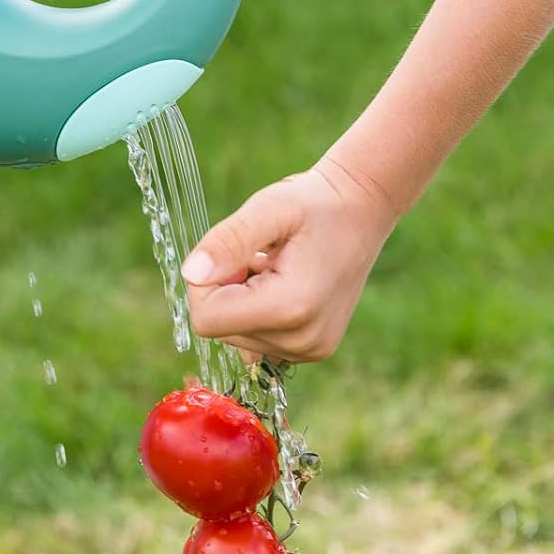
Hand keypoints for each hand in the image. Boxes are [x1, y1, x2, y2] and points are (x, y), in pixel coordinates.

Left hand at [181, 157, 396, 362]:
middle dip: (228, 290)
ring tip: (277, 268)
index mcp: (290, 309)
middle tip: (262, 256)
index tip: (238, 253)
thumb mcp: (268, 208)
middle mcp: (303, 341)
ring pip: (238, 337)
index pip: (207, 320)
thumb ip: (228, 240)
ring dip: (244, 300)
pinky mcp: (314, 350)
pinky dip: (260, 313)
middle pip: (221, 331)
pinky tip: (284, 285)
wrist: (362, 210)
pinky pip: (259, 341)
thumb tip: (191, 274)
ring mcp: (311, 350)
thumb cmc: (314, 203)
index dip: (206, 283)